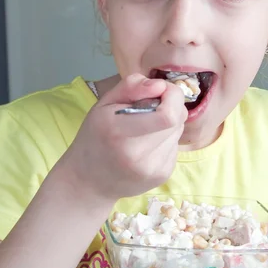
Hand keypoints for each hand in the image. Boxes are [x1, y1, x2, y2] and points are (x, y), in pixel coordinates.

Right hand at [58, 73, 186, 203]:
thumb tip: (160, 85)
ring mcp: (152, 168)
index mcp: (118, 131)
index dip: (171, 96)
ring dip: (168, 123)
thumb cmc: (95, 136)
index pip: (167, 115)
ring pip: (179, 131)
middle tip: (153, 107)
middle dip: (171, 105)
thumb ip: (131, 86)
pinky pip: (175, 146)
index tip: (159, 91)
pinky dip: (166, 139)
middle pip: (177, 119)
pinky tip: (148, 144)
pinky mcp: (162, 176)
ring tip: (147, 128)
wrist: (88, 182)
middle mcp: (137, 154)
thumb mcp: (103, 104)